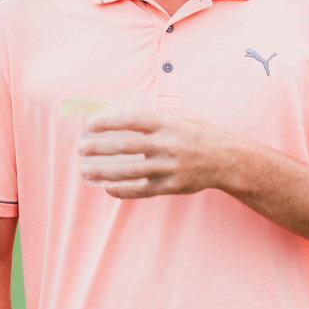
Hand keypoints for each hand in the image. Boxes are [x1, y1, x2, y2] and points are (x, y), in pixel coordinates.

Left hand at [78, 110, 239, 198]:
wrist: (227, 160)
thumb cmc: (200, 135)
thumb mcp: (181, 118)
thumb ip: (155, 120)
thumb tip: (121, 118)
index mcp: (170, 124)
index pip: (133, 120)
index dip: (109, 122)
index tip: (90, 124)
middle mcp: (169, 145)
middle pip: (126, 146)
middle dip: (99, 147)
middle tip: (81, 148)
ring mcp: (170, 168)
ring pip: (129, 171)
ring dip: (103, 171)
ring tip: (85, 170)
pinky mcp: (172, 187)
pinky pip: (142, 190)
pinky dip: (123, 190)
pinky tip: (108, 187)